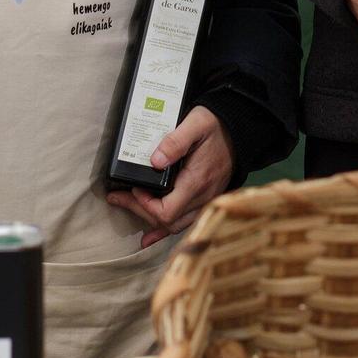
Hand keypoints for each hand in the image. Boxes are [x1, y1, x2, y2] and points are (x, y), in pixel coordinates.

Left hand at [105, 106, 233, 248]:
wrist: (240, 130)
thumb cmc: (216, 126)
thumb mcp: (196, 124)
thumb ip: (175, 141)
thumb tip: (155, 160)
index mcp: (197, 181)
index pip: (167, 211)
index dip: (145, 204)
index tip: (134, 188)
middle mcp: (203, 197)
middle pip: (166, 221)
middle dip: (138, 210)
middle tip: (117, 197)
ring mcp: (206, 201)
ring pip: (175, 225)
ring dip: (149, 219)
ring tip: (128, 208)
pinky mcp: (206, 199)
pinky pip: (185, 221)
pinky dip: (166, 229)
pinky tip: (151, 234)